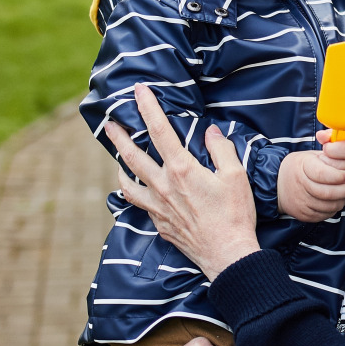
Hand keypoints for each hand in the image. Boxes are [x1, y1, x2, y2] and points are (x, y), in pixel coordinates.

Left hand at [104, 83, 259, 276]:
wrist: (228, 255)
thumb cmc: (235, 214)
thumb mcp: (236, 175)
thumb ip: (221, 149)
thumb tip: (210, 132)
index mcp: (182, 170)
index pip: (160, 131)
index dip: (148, 107)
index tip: (139, 90)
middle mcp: (163, 187)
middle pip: (132, 156)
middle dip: (119, 137)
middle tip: (109, 123)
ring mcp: (158, 207)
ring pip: (128, 183)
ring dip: (119, 167)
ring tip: (118, 157)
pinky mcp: (160, 223)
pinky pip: (139, 204)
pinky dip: (133, 192)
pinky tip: (135, 190)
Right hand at [277, 149, 344, 222]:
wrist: (278, 183)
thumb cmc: (300, 167)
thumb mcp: (311, 156)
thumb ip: (328, 157)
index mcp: (302, 167)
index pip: (322, 174)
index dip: (337, 176)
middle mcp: (300, 185)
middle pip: (326, 192)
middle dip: (344, 190)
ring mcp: (300, 201)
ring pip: (327, 206)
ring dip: (341, 200)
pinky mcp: (303, 214)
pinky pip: (324, 214)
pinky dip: (334, 209)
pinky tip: (337, 201)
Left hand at [318, 126, 344, 199]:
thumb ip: (330, 135)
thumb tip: (320, 136)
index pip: (337, 149)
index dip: (328, 149)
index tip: (327, 147)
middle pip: (335, 165)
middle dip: (326, 161)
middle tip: (327, 158)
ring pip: (336, 178)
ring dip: (329, 172)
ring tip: (332, 166)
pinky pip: (340, 188)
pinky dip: (335, 183)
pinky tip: (338, 176)